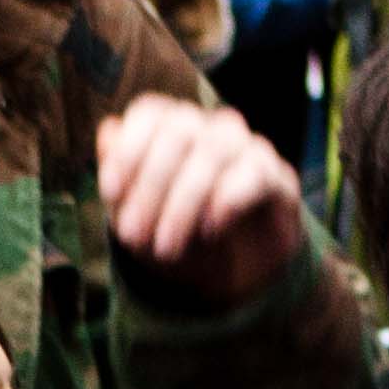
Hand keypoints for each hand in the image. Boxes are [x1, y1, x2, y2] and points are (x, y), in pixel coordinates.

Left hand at [98, 93, 304, 304]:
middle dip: (151, 187)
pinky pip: (257, 173)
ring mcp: (249, 149)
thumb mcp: (134, 216)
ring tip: (166, 246)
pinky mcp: (279, 177)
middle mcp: (213, 129)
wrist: (228, 276)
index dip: (128, 149)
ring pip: (216, 150)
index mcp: (175, 128)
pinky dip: (228, 200)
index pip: (152, 113)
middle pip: (180, 133)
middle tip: (133, 237)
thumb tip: (109, 130)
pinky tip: (209, 229)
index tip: (111, 194)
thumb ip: (119, 174)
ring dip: (184, 202)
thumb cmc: (176, 235)